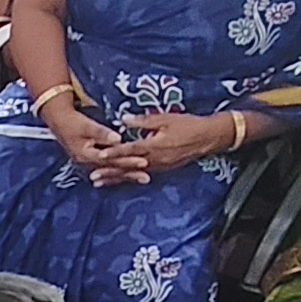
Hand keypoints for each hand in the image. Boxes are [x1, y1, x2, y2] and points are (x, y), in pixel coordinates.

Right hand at [43, 106, 149, 186]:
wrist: (59, 121)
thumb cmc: (73, 122)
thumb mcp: (86, 126)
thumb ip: (102, 133)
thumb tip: (118, 139)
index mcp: (86, 155)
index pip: (110, 160)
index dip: (127, 161)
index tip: (143, 161)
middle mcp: (87, 164)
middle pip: (112, 170)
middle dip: (130, 174)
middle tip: (146, 177)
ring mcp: (88, 164)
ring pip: (110, 172)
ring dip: (126, 176)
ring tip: (142, 179)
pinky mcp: (90, 161)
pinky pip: (107, 170)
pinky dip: (118, 173)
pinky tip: (128, 177)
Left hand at [105, 113, 234, 174]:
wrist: (208, 138)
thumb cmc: (188, 125)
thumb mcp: (166, 119)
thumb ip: (143, 121)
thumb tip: (123, 120)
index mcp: (154, 145)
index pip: (129, 150)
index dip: (113, 152)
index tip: (98, 154)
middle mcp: (154, 160)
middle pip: (127, 166)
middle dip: (109, 171)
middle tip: (92, 176)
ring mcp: (158, 167)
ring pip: (132, 174)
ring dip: (115, 178)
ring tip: (98, 183)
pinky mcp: (162, 170)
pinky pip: (141, 175)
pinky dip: (127, 178)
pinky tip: (117, 181)